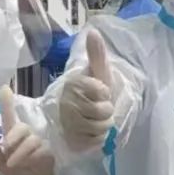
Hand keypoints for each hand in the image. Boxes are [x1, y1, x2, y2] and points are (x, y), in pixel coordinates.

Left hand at [0, 86, 55, 174]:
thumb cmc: (15, 172)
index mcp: (11, 136)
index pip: (9, 117)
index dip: (6, 103)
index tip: (4, 88)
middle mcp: (26, 136)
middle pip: (22, 128)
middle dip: (13, 136)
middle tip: (6, 146)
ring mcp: (38, 143)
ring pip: (31, 141)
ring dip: (20, 153)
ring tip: (12, 164)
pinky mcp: (48, 152)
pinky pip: (41, 151)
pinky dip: (32, 159)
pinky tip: (29, 166)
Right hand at [58, 28, 114, 152]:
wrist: (78, 116)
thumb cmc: (91, 93)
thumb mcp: (97, 73)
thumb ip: (96, 54)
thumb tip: (93, 32)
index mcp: (73, 84)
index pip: (100, 90)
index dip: (105, 92)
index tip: (101, 91)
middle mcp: (66, 103)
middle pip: (102, 111)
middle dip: (107, 111)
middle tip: (101, 109)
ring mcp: (67, 123)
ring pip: (99, 127)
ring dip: (104, 126)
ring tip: (98, 121)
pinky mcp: (70, 141)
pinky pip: (94, 142)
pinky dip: (98, 139)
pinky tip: (92, 133)